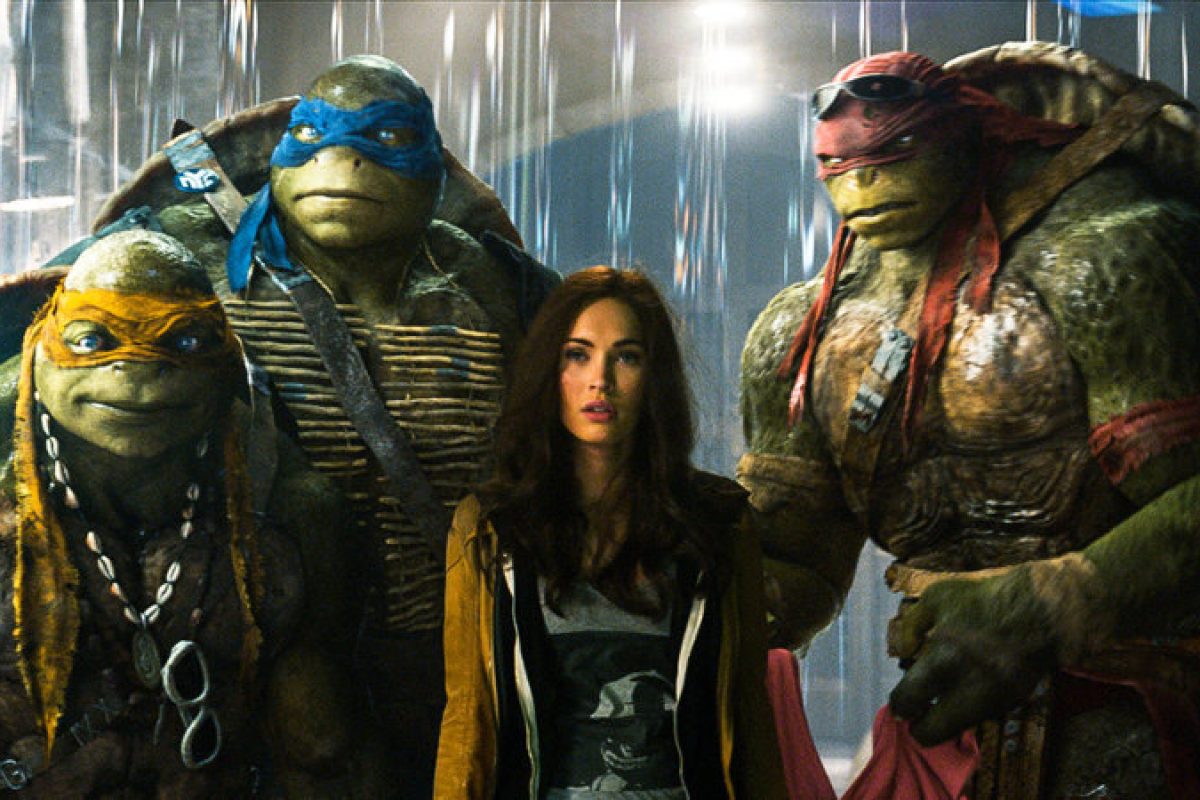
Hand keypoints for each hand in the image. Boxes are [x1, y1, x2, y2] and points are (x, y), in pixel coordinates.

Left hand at [887, 576, 1054, 745]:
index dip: (900, 706)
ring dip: (947, 719)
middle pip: (932, 732)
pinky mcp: (1011, 702)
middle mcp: (965, 689)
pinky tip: (970, 688)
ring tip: (943, 701)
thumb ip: (913, 624)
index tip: (900, 707)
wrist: (1041, 612)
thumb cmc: (983, 601)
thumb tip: (904, 649)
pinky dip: (971, 708)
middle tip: (917, 718)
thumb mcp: (937, 598)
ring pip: (958, 727)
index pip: (908, 700)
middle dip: (920, 729)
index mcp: (941, 661)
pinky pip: (982, 714)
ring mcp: (991, 700)